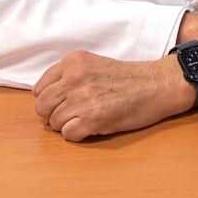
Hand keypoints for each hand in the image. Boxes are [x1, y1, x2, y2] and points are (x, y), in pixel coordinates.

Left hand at [31, 53, 194, 141]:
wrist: (157, 85)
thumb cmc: (128, 78)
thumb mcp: (93, 65)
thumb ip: (67, 76)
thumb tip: (41, 97)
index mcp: (73, 62)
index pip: (40, 88)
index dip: (51, 100)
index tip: (65, 102)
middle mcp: (74, 78)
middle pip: (42, 107)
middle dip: (55, 114)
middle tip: (75, 114)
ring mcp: (83, 98)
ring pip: (53, 122)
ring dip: (68, 125)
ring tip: (88, 118)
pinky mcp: (93, 118)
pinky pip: (68, 134)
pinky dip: (78, 135)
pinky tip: (94, 126)